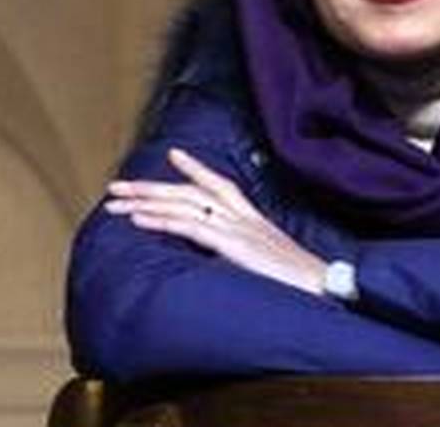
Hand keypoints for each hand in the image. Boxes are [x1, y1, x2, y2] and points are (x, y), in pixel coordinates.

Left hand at [105, 148, 328, 295]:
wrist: (322, 286)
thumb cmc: (298, 280)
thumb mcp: (265, 261)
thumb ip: (242, 253)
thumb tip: (219, 259)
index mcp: (252, 218)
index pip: (220, 184)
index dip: (195, 168)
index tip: (173, 154)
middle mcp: (243, 216)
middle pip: (190, 192)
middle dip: (150, 186)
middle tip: (117, 185)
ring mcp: (238, 228)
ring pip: (184, 206)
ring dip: (146, 202)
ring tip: (116, 201)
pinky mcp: (233, 245)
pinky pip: (191, 228)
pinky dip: (162, 221)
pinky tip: (138, 220)